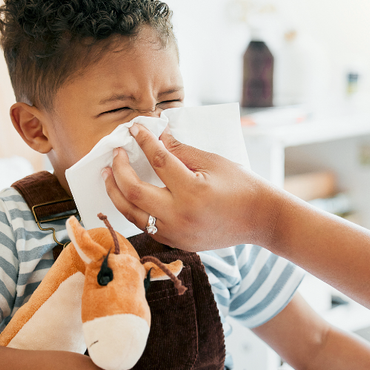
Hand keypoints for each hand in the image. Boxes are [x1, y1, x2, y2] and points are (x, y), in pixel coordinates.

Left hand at [103, 124, 287, 250]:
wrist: (259, 219)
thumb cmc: (241, 187)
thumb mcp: (213, 162)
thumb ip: (182, 151)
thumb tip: (157, 137)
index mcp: (192, 191)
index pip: (158, 161)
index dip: (144, 141)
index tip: (135, 128)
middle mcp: (180, 215)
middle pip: (133, 191)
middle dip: (119, 169)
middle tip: (116, 153)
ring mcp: (176, 232)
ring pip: (131, 214)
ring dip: (116, 193)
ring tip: (109, 175)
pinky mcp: (176, 242)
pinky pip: (145, 226)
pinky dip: (132, 209)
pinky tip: (127, 195)